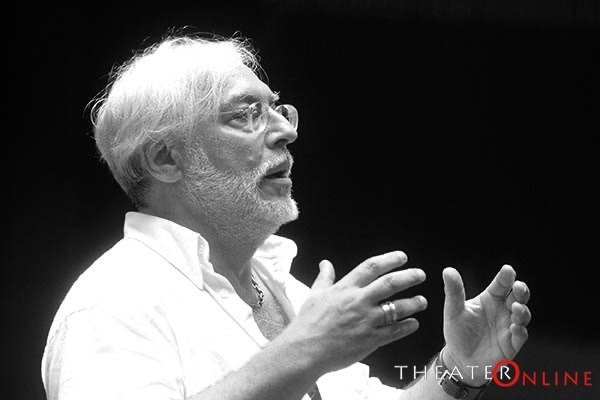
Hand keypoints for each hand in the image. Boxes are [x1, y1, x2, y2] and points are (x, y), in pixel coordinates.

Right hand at [280, 251, 427, 373]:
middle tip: (420, 274)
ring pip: (397, 308)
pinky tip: (414, 324)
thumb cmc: (307, 323)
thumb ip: (325, 278)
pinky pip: (394, 331)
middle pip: (390, 283)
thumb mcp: (315, 294)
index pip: (372, 267)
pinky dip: (407, 327)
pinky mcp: (370, 339)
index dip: (389, 259)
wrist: (305, 350)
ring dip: (413, 303)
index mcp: (346, 288)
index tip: (403, 257)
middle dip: (409, 277)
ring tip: (422, 301)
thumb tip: (325, 263)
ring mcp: (366, 320)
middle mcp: (359, 301)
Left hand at [442, 265, 530, 384]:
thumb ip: (454, 291)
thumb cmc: (458, 331)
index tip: (508, 270)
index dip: (506, 276)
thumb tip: (448, 270)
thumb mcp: (453, 310)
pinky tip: (514, 327)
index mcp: (490, 298)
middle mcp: (503, 310)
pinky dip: (519, 331)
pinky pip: (520, 336)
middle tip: (518, 287)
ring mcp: (509, 326)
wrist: (459, 359)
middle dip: (521, 291)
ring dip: (522, 310)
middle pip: (518, 296)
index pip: (501, 284)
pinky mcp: (511, 344)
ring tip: (515, 307)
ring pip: (522, 315)